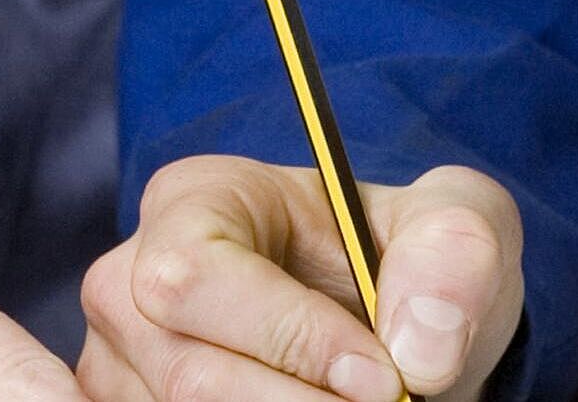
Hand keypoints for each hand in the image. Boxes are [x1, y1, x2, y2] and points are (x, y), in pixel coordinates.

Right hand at [80, 151, 520, 401]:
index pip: (199, 275)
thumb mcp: (456, 227)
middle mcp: (130, 282)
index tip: (383, 378)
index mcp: (193, 200)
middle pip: (187, 372)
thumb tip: (418, 349)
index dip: (290, 336)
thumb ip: (452, 256)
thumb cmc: (405, 263)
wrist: (389, 332)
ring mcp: (120, 365)